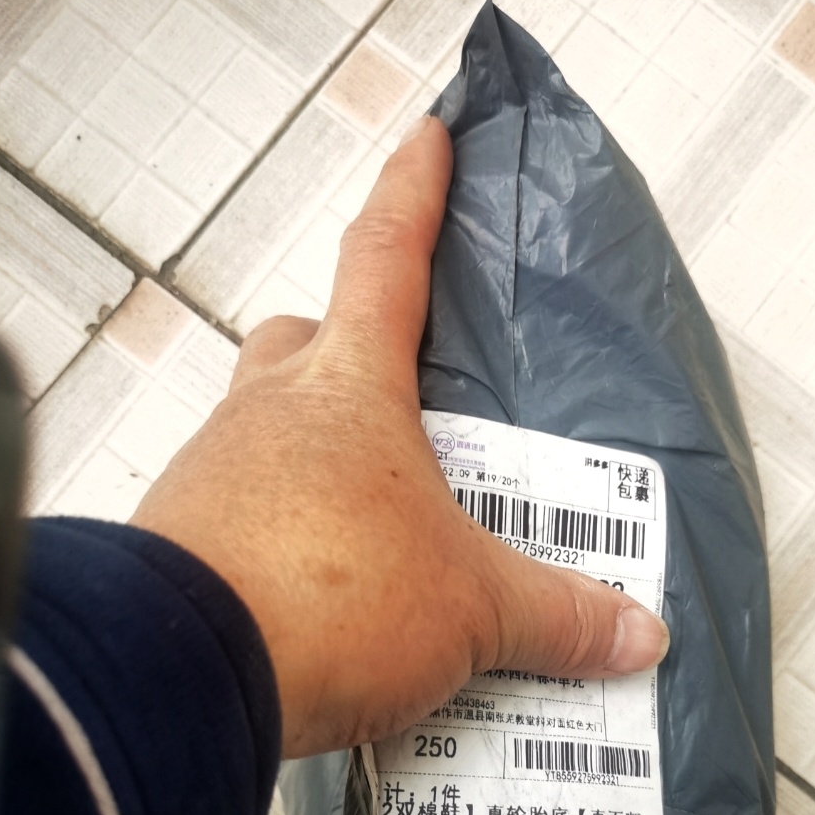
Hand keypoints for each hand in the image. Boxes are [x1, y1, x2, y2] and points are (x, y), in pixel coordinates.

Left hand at [132, 117, 668, 757]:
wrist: (189, 675)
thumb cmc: (328, 598)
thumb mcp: (472, 607)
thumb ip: (556, 615)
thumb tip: (632, 632)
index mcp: (351, 390)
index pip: (387, 259)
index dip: (414, 195)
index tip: (426, 139)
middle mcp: (270, 414)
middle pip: (301, 344)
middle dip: (340, 351)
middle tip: (393, 401)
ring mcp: (215, 474)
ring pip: (261, 429)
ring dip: (309, 457)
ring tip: (370, 527)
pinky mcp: (181, 542)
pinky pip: (235, 513)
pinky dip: (277, 535)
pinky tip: (318, 594)